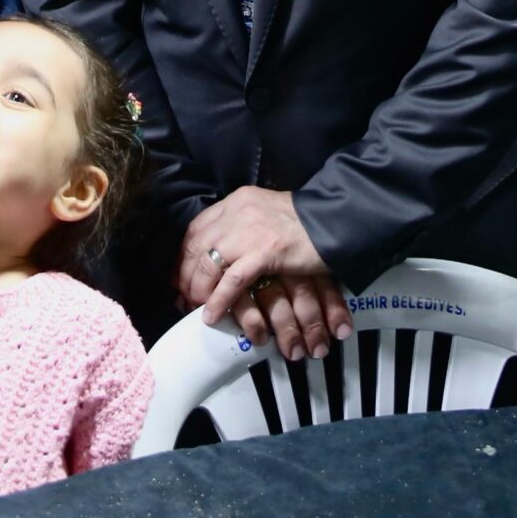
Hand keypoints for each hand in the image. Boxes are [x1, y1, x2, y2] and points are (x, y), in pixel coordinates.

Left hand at [179, 188, 347, 357]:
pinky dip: (218, 300)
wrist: (336, 220)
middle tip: (184, 298)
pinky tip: (213, 315)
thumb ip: (242, 226)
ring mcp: (250, 231)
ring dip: (198, 290)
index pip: (196, 228)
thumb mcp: (265, 214)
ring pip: (208, 263)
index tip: (180, 276)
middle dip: (186, 276)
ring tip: (197, 308)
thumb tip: (221, 251)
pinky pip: (232, 281)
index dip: (184, 255)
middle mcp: (237, 212)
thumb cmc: (304, 222)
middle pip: (196, 246)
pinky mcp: (265, 252)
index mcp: (236, 202)